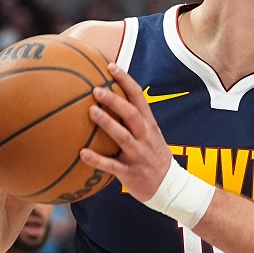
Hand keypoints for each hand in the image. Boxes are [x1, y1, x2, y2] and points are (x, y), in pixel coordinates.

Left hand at [79, 64, 172, 201]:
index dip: (126, 80)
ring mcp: (138, 155)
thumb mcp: (150, 135)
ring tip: (91, 111)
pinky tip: (82, 153)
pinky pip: (112, 165)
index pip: (139, 97)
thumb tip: (110, 100)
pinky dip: (97, 159)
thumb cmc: (154, 157)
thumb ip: (134, 120)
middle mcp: (145, 137)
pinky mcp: (130, 172)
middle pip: (131, 114)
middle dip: (115, 101)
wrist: (171, 187)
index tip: (111, 66)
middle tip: (97, 90)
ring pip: (123, 136)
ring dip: (107, 123)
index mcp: (149, 125)